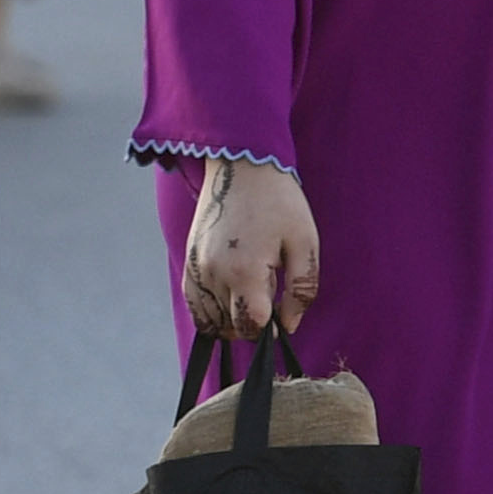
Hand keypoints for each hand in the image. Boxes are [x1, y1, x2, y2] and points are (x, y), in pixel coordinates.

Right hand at [179, 155, 322, 339]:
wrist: (241, 166)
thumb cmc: (280, 203)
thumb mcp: (305, 244)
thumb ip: (301, 290)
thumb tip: (288, 325)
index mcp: (244, 271)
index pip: (251, 325)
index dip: (269, 328)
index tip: (280, 315)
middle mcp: (213, 274)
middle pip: (230, 326)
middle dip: (252, 322)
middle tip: (269, 296)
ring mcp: (195, 269)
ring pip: (209, 321)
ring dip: (230, 320)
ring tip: (250, 293)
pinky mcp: (187, 262)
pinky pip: (193, 305)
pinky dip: (210, 312)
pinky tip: (230, 296)